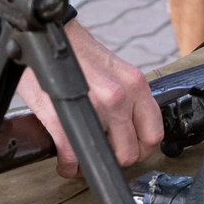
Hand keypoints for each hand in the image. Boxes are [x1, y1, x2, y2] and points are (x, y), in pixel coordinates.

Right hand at [21, 16, 162, 179]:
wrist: (49, 36)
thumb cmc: (79, 55)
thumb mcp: (116, 72)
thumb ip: (129, 99)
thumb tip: (132, 131)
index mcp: (135, 84)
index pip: (154, 132)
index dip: (141, 149)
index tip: (129, 150)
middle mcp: (119, 96)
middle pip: (131, 152)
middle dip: (116, 159)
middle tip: (103, 155)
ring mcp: (94, 107)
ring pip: (106, 158)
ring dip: (92, 165)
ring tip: (83, 157)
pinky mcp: (64, 116)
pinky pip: (73, 157)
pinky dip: (68, 166)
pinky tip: (66, 160)